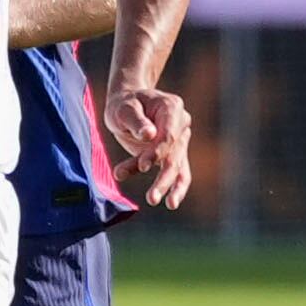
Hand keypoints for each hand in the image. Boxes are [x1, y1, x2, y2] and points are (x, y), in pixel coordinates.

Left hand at [103, 85, 192, 209]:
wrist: (127, 103)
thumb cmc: (124, 103)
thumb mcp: (124, 108)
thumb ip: (136, 121)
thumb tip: (149, 134)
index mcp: (171, 108)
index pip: (169, 135)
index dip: (157, 152)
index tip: (143, 166)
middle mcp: (181, 124)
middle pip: (175, 155)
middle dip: (164, 178)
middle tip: (151, 198)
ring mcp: (180, 140)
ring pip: (177, 167)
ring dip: (166, 186)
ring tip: (155, 201)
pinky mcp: (173, 154)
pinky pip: (175, 172)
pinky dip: (170, 187)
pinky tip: (168, 202)